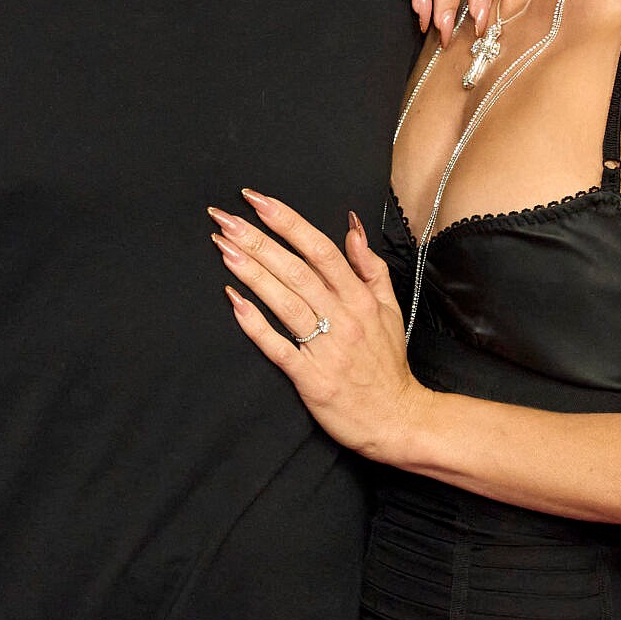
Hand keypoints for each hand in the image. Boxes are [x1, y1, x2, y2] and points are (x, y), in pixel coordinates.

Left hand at [213, 189, 431, 462]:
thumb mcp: (389, 308)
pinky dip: (255, 324)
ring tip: (224, 248)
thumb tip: (351, 226)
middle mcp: (344, 318)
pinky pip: (279, 347)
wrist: (396, 419)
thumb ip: (369, 266)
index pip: (320, 249)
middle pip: (296, 270)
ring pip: (285, 302)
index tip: (257, 201)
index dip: (287, 222)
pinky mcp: (311, 378)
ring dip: (252, 273)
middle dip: (258, 240)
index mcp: (360, 298)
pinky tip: (234, 302)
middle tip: (226, 218)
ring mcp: (326, 348)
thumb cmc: (387, 364)